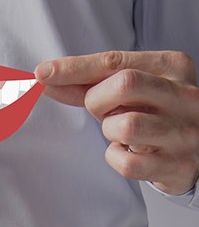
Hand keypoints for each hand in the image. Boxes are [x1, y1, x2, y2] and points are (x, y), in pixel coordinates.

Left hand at [34, 50, 198, 194]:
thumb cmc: (157, 112)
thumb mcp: (135, 88)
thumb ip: (93, 83)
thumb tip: (47, 78)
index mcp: (171, 67)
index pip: (114, 61)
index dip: (74, 68)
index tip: (42, 73)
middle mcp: (183, 96)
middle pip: (123, 84)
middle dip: (98, 100)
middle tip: (104, 111)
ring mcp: (182, 132)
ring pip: (125, 126)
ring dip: (110, 131)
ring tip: (122, 132)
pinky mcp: (176, 165)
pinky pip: (127, 163)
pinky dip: (116, 158)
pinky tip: (129, 152)